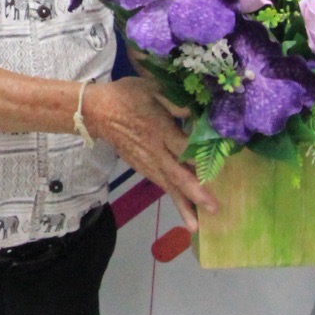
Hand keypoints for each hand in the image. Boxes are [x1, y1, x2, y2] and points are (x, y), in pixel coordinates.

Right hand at [83, 77, 216, 231]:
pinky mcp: (143, 168)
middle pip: (176, 174)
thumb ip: (172, 100)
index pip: (181, 147)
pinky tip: (187, 214)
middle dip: (194, 192)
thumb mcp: (150, 88)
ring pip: (169, 186)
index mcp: (158, 129)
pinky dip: (175, 200)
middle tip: (212, 208)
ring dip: (184, 205)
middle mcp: (154, 151)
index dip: (197, 159)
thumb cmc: (127, 96)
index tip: (217, 170)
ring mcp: (147, 163)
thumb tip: (194, 110)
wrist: (97, 112)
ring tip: (197, 226)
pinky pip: (162, 186)